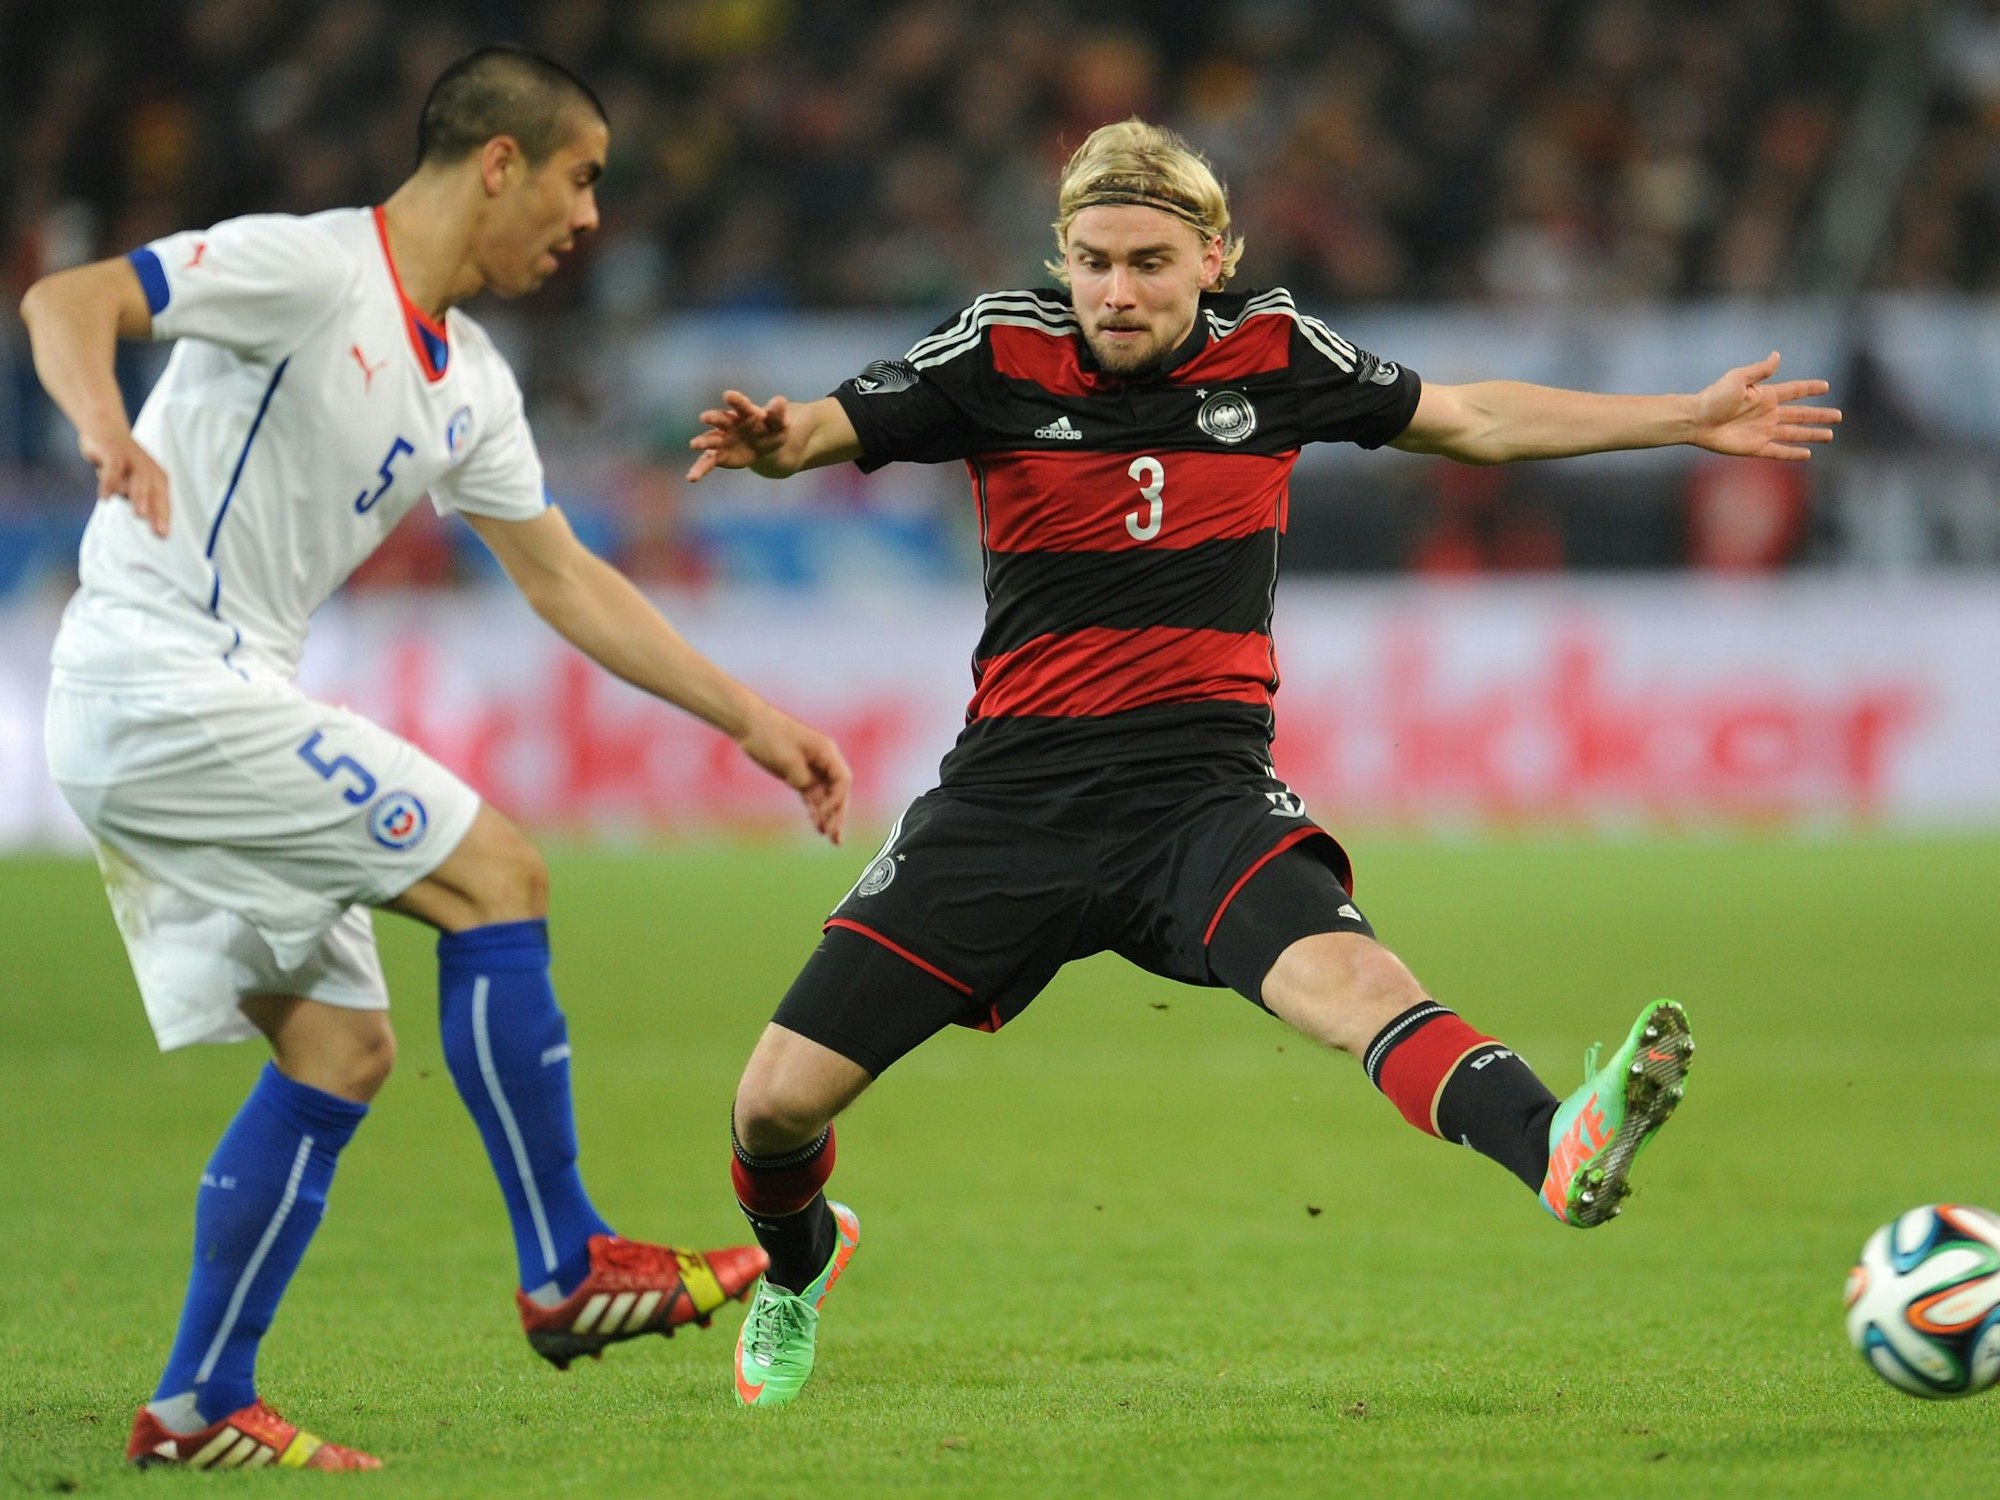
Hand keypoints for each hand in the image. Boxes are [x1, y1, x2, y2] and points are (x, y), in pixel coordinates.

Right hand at [80, 429, 171, 534]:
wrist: (104, 428)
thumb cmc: (121, 461)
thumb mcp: (131, 480)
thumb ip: (137, 497)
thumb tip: (146, 517)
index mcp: (156, 478)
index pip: (162, 501)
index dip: (163, 518)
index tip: (164, 536)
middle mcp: (147, 469)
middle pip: (154, 493)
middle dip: (156, 512)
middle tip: (158, 531)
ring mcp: (131, 460)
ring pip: (138, 481)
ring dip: (139, 498)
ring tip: (140, 514)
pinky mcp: (113, 452)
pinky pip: (112, 469)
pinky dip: (109, 483)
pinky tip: (105, 498)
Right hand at [687, 389, 791, 481]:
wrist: (765, 447)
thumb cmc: (771, 430)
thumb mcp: (778, 424)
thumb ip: (777, 414)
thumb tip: (780, 400)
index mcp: (744, 413)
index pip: (740, 405)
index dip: (735, 400)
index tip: (728, 395)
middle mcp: (729, 424)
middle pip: (720, 420)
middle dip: (713, 418)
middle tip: (705, 417)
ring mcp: (722, 440)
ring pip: (710, 439)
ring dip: (702, 441)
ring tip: (694, 444)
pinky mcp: (719, 455)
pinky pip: (707, 462)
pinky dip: (699, 469)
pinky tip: (691, 478)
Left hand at [735, 702, 851, 844]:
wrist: (749, 723)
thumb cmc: (770, 737)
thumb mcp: (788, 762)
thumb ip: (804, 780)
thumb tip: (813, 795)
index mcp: (826, 751)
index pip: (843, 780)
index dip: (837, 800)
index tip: (825, 813)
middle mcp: (823, 759)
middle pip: (837, 791)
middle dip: (837, 815)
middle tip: (836, 838)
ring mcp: (812, 766)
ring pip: (824, 795)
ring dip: (827, 816)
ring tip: (830, 838)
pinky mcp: (798, 772)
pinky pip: (811, 794)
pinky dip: (814, 809)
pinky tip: (817, 825)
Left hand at [1690, 352, 1841, 461]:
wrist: (1696, 420)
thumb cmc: (1714, 397)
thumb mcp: (1738, 379)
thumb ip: (1760, 371)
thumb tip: (1777, 355)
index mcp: (1766, 396)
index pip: (1795, 391)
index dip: (1810, 389)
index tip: (1826, 386)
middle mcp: (1767, 413)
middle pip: (1801, 414)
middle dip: (1820, 415)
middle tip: (1838, 417)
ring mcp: (1763, 431)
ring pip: (1794, 433)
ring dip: (1811, 434)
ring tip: (1829, 436)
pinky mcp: (1755, 447)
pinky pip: (1778, 451)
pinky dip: (1793, 453)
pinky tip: (1807, 454)